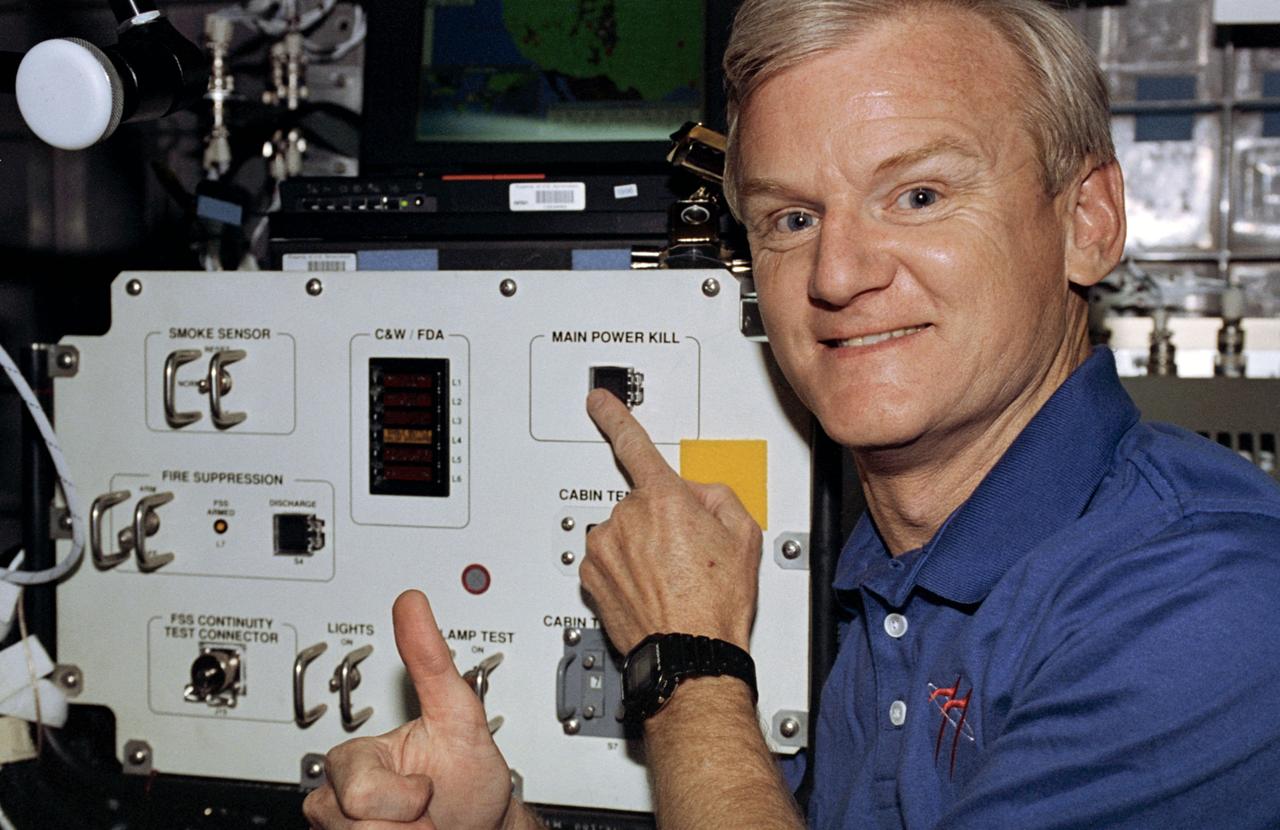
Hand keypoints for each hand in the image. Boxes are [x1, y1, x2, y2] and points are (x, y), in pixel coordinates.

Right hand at [302, 590, 518, 829]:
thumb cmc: (469, 781)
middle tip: (427, 810)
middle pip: (353, 820)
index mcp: (358, 757)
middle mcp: (339, 795)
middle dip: (405, 823)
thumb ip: (431, 661)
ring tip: (421, 827)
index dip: (406, 796)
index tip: (427, 786)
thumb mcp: (459, 716)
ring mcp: (342, 829)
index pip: (358, 788)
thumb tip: (411, 600)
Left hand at [581, 389, 762, 653]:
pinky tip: (651, 589)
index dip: (615, 416)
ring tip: (670, 578)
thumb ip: (719, 497)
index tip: (599, 401)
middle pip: (640, 502)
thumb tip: (698, 493)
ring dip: (640, 547)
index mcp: (664, 500)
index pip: (634, 444)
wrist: (690, 656)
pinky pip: (608, 559)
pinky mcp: (590, 575)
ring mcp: (604, 548)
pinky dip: (624, 570)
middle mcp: (626, 519)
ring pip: (622, 532)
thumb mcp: (743, 537)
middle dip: (659, 518)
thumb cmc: (716, 605)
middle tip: (685, 553)